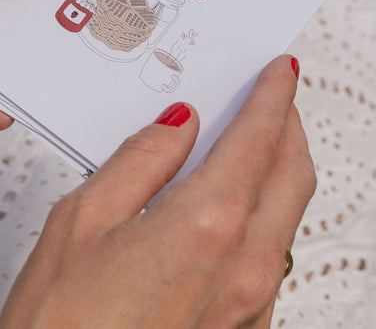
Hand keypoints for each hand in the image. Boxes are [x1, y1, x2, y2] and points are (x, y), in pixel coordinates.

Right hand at [0, 55, 315, 328]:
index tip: (281, 70)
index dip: (276, 93)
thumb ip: (140, 161)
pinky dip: (262, 218)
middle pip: (294, 171)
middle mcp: (245, 266)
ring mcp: (251, 307)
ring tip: (247, 149)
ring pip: (287, 217)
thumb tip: (177, 125)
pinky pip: (270, 259)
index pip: (262, 136)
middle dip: (288, 126)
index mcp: (209, 225)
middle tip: (271, 99)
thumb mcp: (81, 225)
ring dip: (279, 173)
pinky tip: (228, 213)